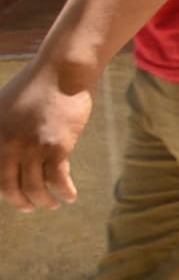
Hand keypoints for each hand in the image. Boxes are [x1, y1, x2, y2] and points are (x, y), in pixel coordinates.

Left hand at [0, 62, 91, 211]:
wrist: (62, 71)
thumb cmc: (36, 86)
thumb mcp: (3, 107)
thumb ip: (0, 131)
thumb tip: (4, 152)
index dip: (5, 192)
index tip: (16, 198)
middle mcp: (8, 145)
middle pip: (11, 187)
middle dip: (22, 202)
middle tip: (30, 207)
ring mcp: (32, 146)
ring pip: (35, 187)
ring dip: (45, 200)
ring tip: (53, 203)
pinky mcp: (57, 146)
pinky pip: (58, 178)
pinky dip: (64, 191)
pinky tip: (70, 195)